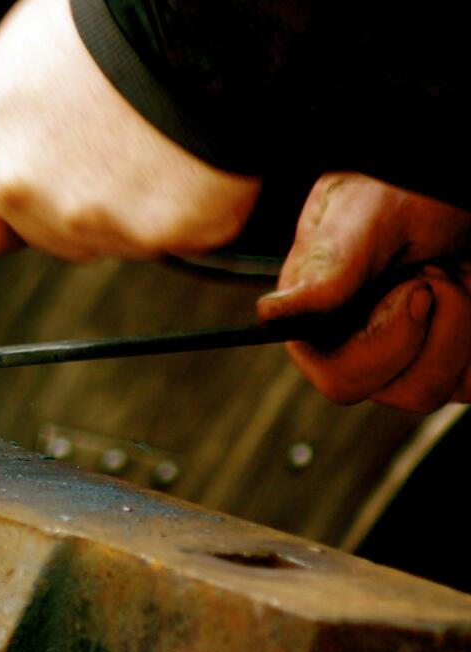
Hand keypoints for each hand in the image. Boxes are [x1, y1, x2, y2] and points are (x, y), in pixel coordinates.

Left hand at [0, 0, 260, 261]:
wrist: (204, 11)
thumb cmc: (116, 11)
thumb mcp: (21, 55)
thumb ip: (2, 127)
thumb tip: (8, 152)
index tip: (21, 195)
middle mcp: (20, 189)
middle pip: (44, 234)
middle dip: (74, 198)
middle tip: (110, 134)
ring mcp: (93, 219)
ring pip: (110, 237)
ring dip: (130, 201)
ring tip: (153, 133)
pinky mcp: (168, 231)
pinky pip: (178, 232)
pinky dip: (188, 200)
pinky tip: (191, 148)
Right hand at [257, 172, 470, 411]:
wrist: (454, 191)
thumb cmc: (410, 187)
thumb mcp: (370, 211)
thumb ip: (328, 264)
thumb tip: (272, 315)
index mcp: (315, 313)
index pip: (335, 375)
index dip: (377, 348)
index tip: (416, 289)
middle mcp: (353, 343)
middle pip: (391, 390)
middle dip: (422, 332)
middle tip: (433, 272)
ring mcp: (403, 358)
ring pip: (431, 392)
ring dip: (460, 328)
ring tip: (452, 271)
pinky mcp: (449, 363)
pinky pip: (469, 385)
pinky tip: (468, 289)